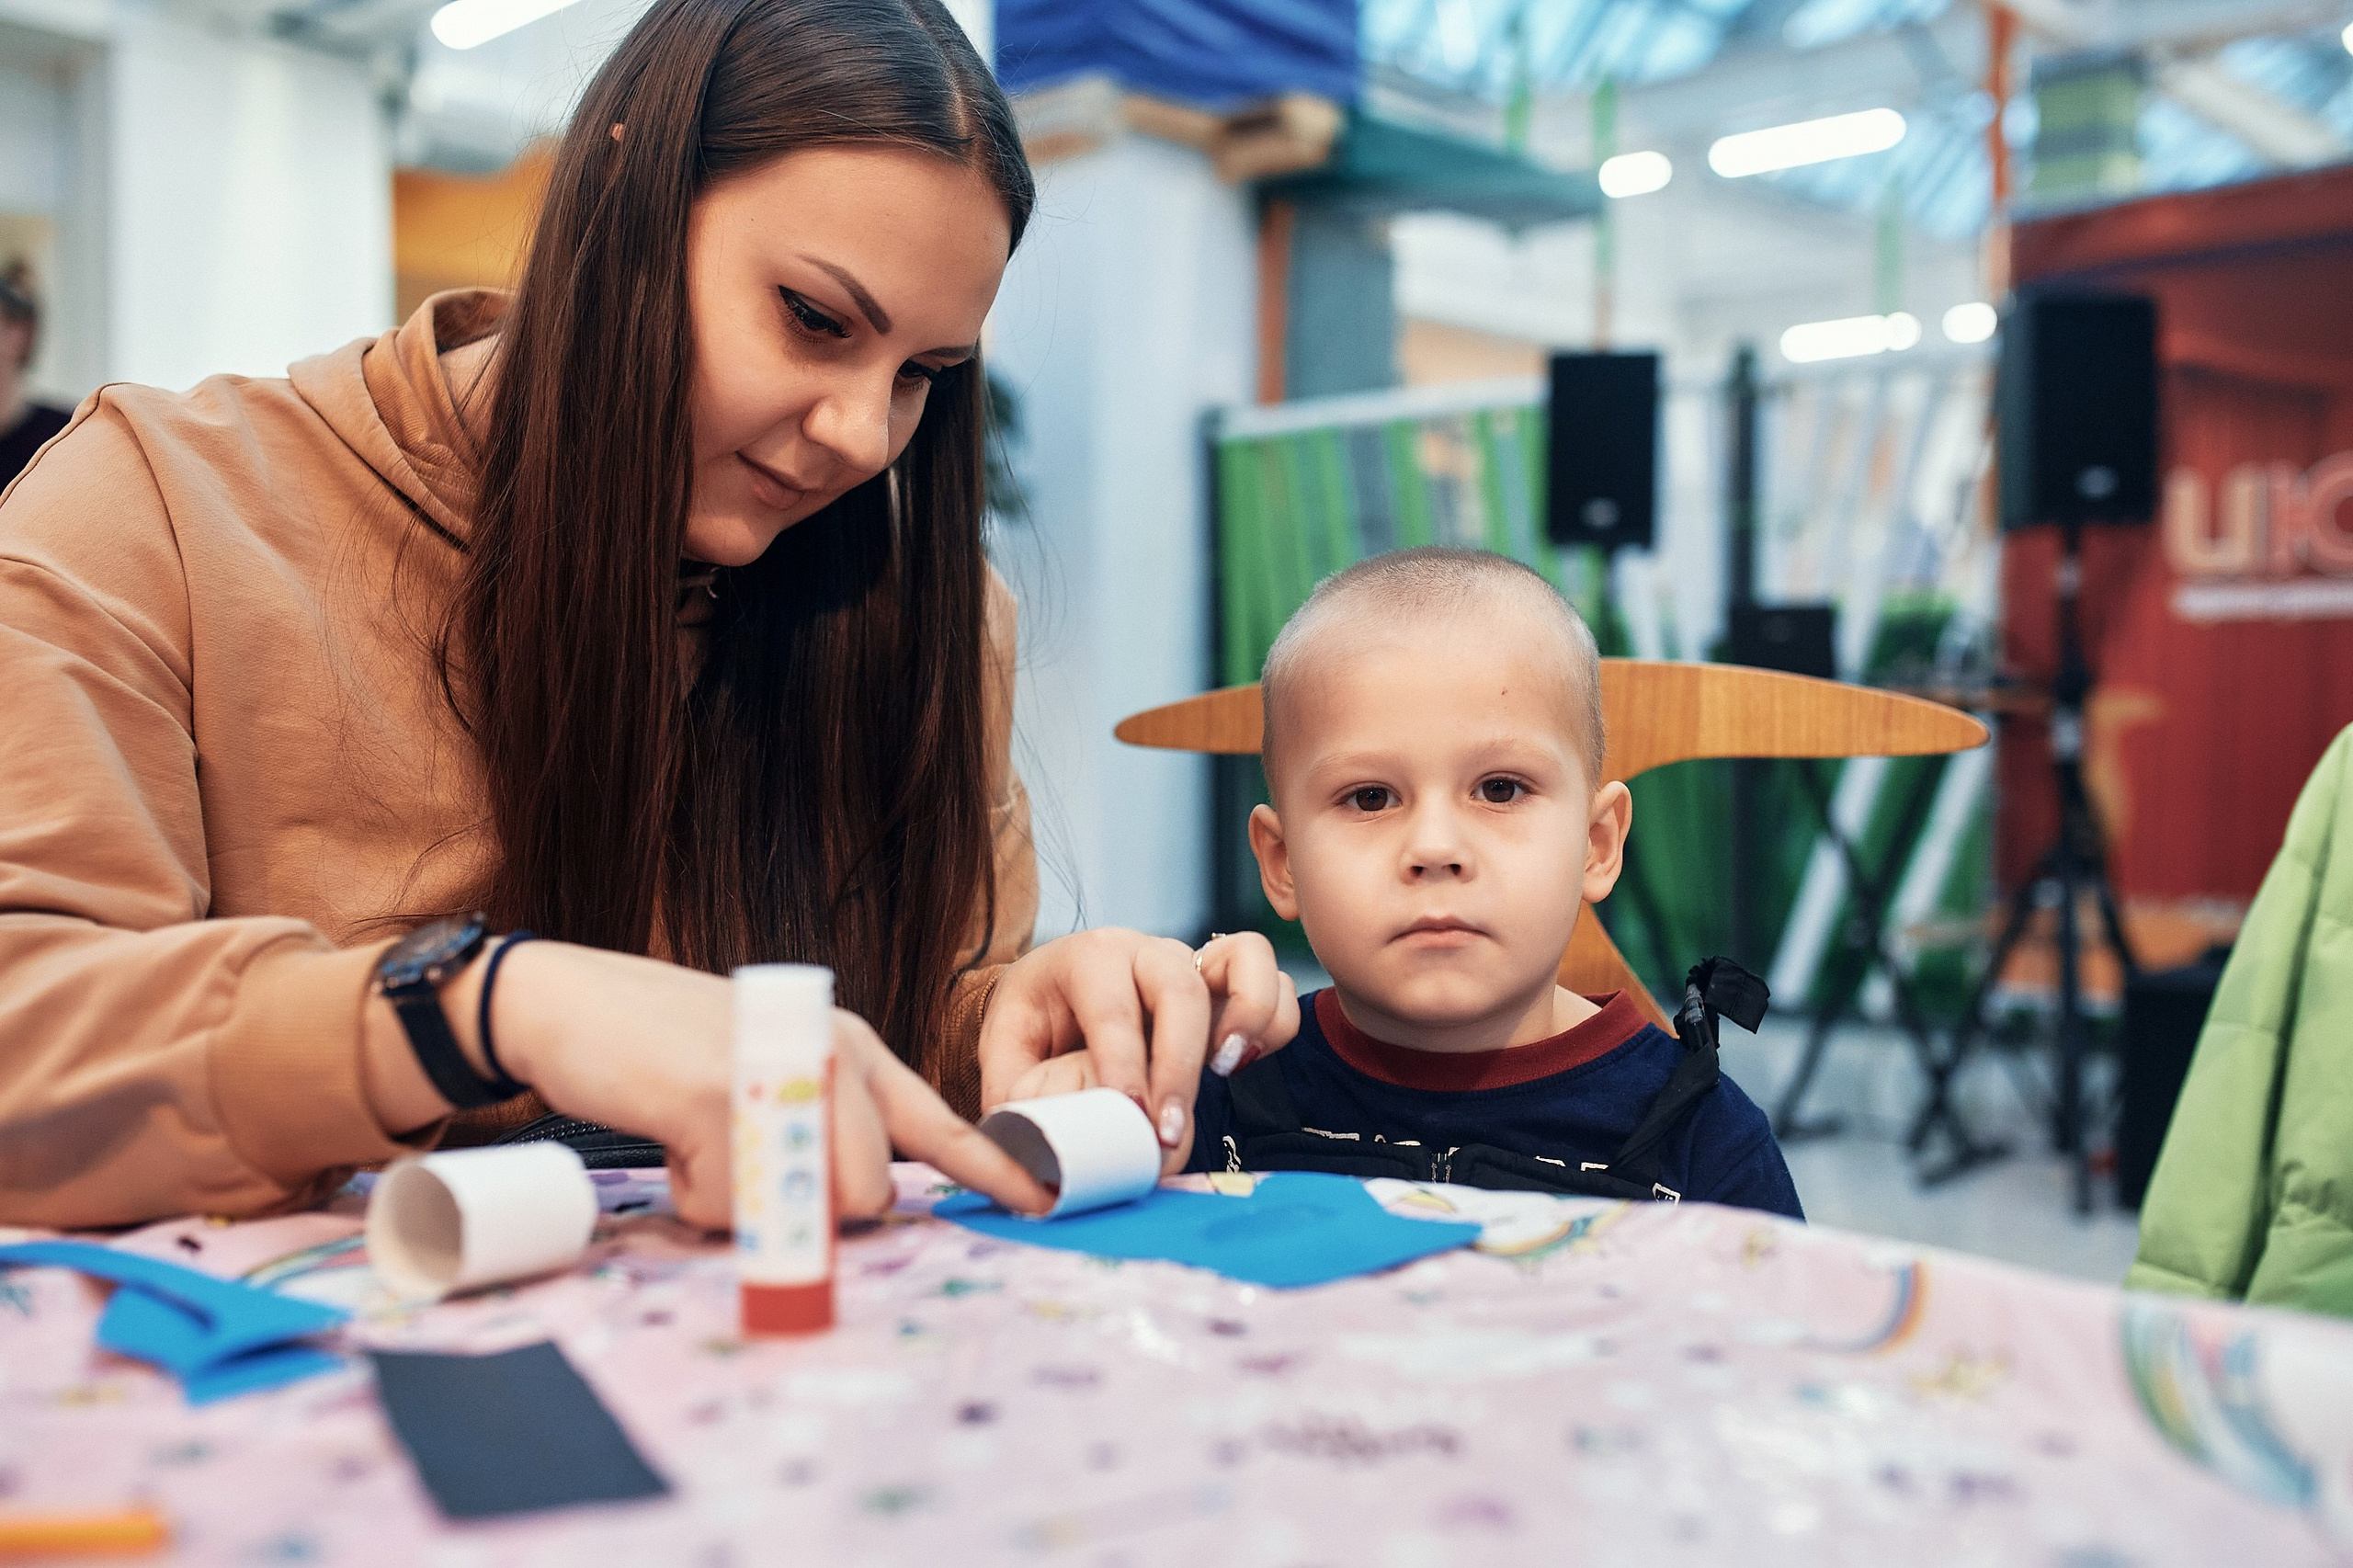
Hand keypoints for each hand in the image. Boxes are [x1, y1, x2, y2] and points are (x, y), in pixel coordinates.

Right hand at [360, 942, 1053, 1229]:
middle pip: (871, 1190)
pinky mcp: (719, 1096)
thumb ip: (814, 1133)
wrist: (568, 1006)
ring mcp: (780, 1071)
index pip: (938, 1120)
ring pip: (815, 1198)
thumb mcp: (765, 1080)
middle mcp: (832, 1053)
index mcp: (853, 1048)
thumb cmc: (666, 1053)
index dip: (990, 1168)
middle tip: (750, 1182)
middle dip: (816, 1216)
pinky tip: (675, 1147)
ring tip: (708, 1156)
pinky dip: (698, 1200)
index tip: (1042, 1201)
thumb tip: (846, 1209)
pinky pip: (732, 1202)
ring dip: (753, 1208)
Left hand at [977, 928, 1299, 1171]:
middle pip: (1181, 990)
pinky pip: (1272, 981)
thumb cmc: (1035, 1020)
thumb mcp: (1006, 1049)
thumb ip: (1017, 1095)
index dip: (1126, 1067)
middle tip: (1168, 1131)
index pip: (1113, 1009)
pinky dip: (1272, 1020)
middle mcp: (1145, 949)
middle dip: (1179, 1066)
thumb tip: (1037, 1155)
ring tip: (1224, 1072)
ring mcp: (1191, 959)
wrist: (1055, 989)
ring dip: (1246, 1017)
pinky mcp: (1224, 979)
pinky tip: (1243, 1063)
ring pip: (1245, 961)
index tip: (1132, 1120)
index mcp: (1087, 956)